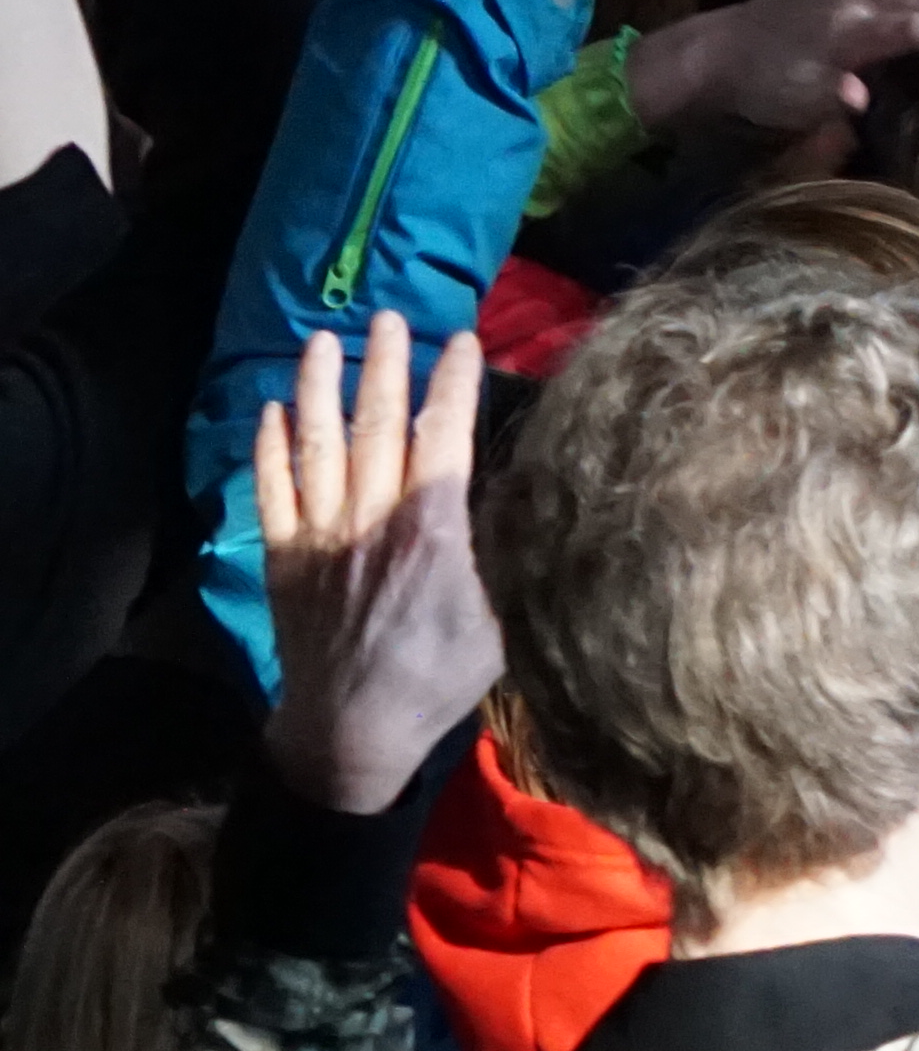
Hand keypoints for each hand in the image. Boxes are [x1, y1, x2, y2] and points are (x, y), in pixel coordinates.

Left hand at [252, 310, 501, 817]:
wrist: (349, 734)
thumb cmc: (435, 681)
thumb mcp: (495, 623)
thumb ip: (496, 557)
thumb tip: (517, 503)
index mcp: (432, 533)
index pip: (444, 438)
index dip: (453, 385)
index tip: (462, 341)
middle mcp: (371, 521)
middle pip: (377, 427)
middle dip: (385, 366)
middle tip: (391, 316)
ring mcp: (320, 538)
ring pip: (318, 448)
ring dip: (319, 389)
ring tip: (323, 340)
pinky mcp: (283, 560)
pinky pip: (271, 492)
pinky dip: (270, 449)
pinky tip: (272, 412)